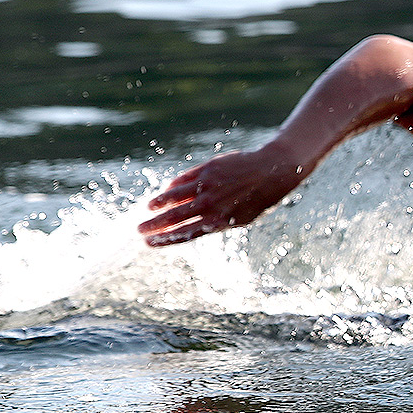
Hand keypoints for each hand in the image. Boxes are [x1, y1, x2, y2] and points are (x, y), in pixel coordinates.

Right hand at [138, 144, 306, 246]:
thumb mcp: (240, 218)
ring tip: (147, 209)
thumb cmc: (258, 199)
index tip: (148, 242)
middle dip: (154, 225)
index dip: (164, 239)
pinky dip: (173, 187)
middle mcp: (210, 205)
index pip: (184, 234)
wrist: (273, 170)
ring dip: (158, 203)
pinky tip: (165, 191)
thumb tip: (191, 223)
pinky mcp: (208, 170)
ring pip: (174, 196)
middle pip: (174, 217)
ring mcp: (208, 186)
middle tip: (139, 229)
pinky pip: (184, 180)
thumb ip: (214, 222)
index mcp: (219, 222)